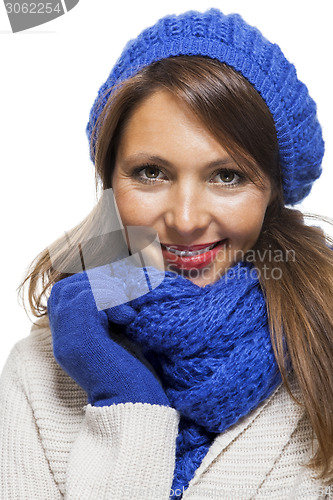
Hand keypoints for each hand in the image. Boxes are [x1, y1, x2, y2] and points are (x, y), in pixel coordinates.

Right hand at [47, 265, 168, 406]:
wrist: (133, 398)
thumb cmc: (130, 368)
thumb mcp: (115, 332)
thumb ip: (107, 309)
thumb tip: (117, 278)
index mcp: (68, 335)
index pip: (64, 291)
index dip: (91, 283)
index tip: (118, 290)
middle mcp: (61, 336)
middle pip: (67, 285)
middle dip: (99, 283)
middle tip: (123, 296)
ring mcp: (66, 337)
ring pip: (78, 288)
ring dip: (109, 291)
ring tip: (126, 312)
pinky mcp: (78, 338)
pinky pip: (90, 297)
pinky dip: (113, 300)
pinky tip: (127, 319)